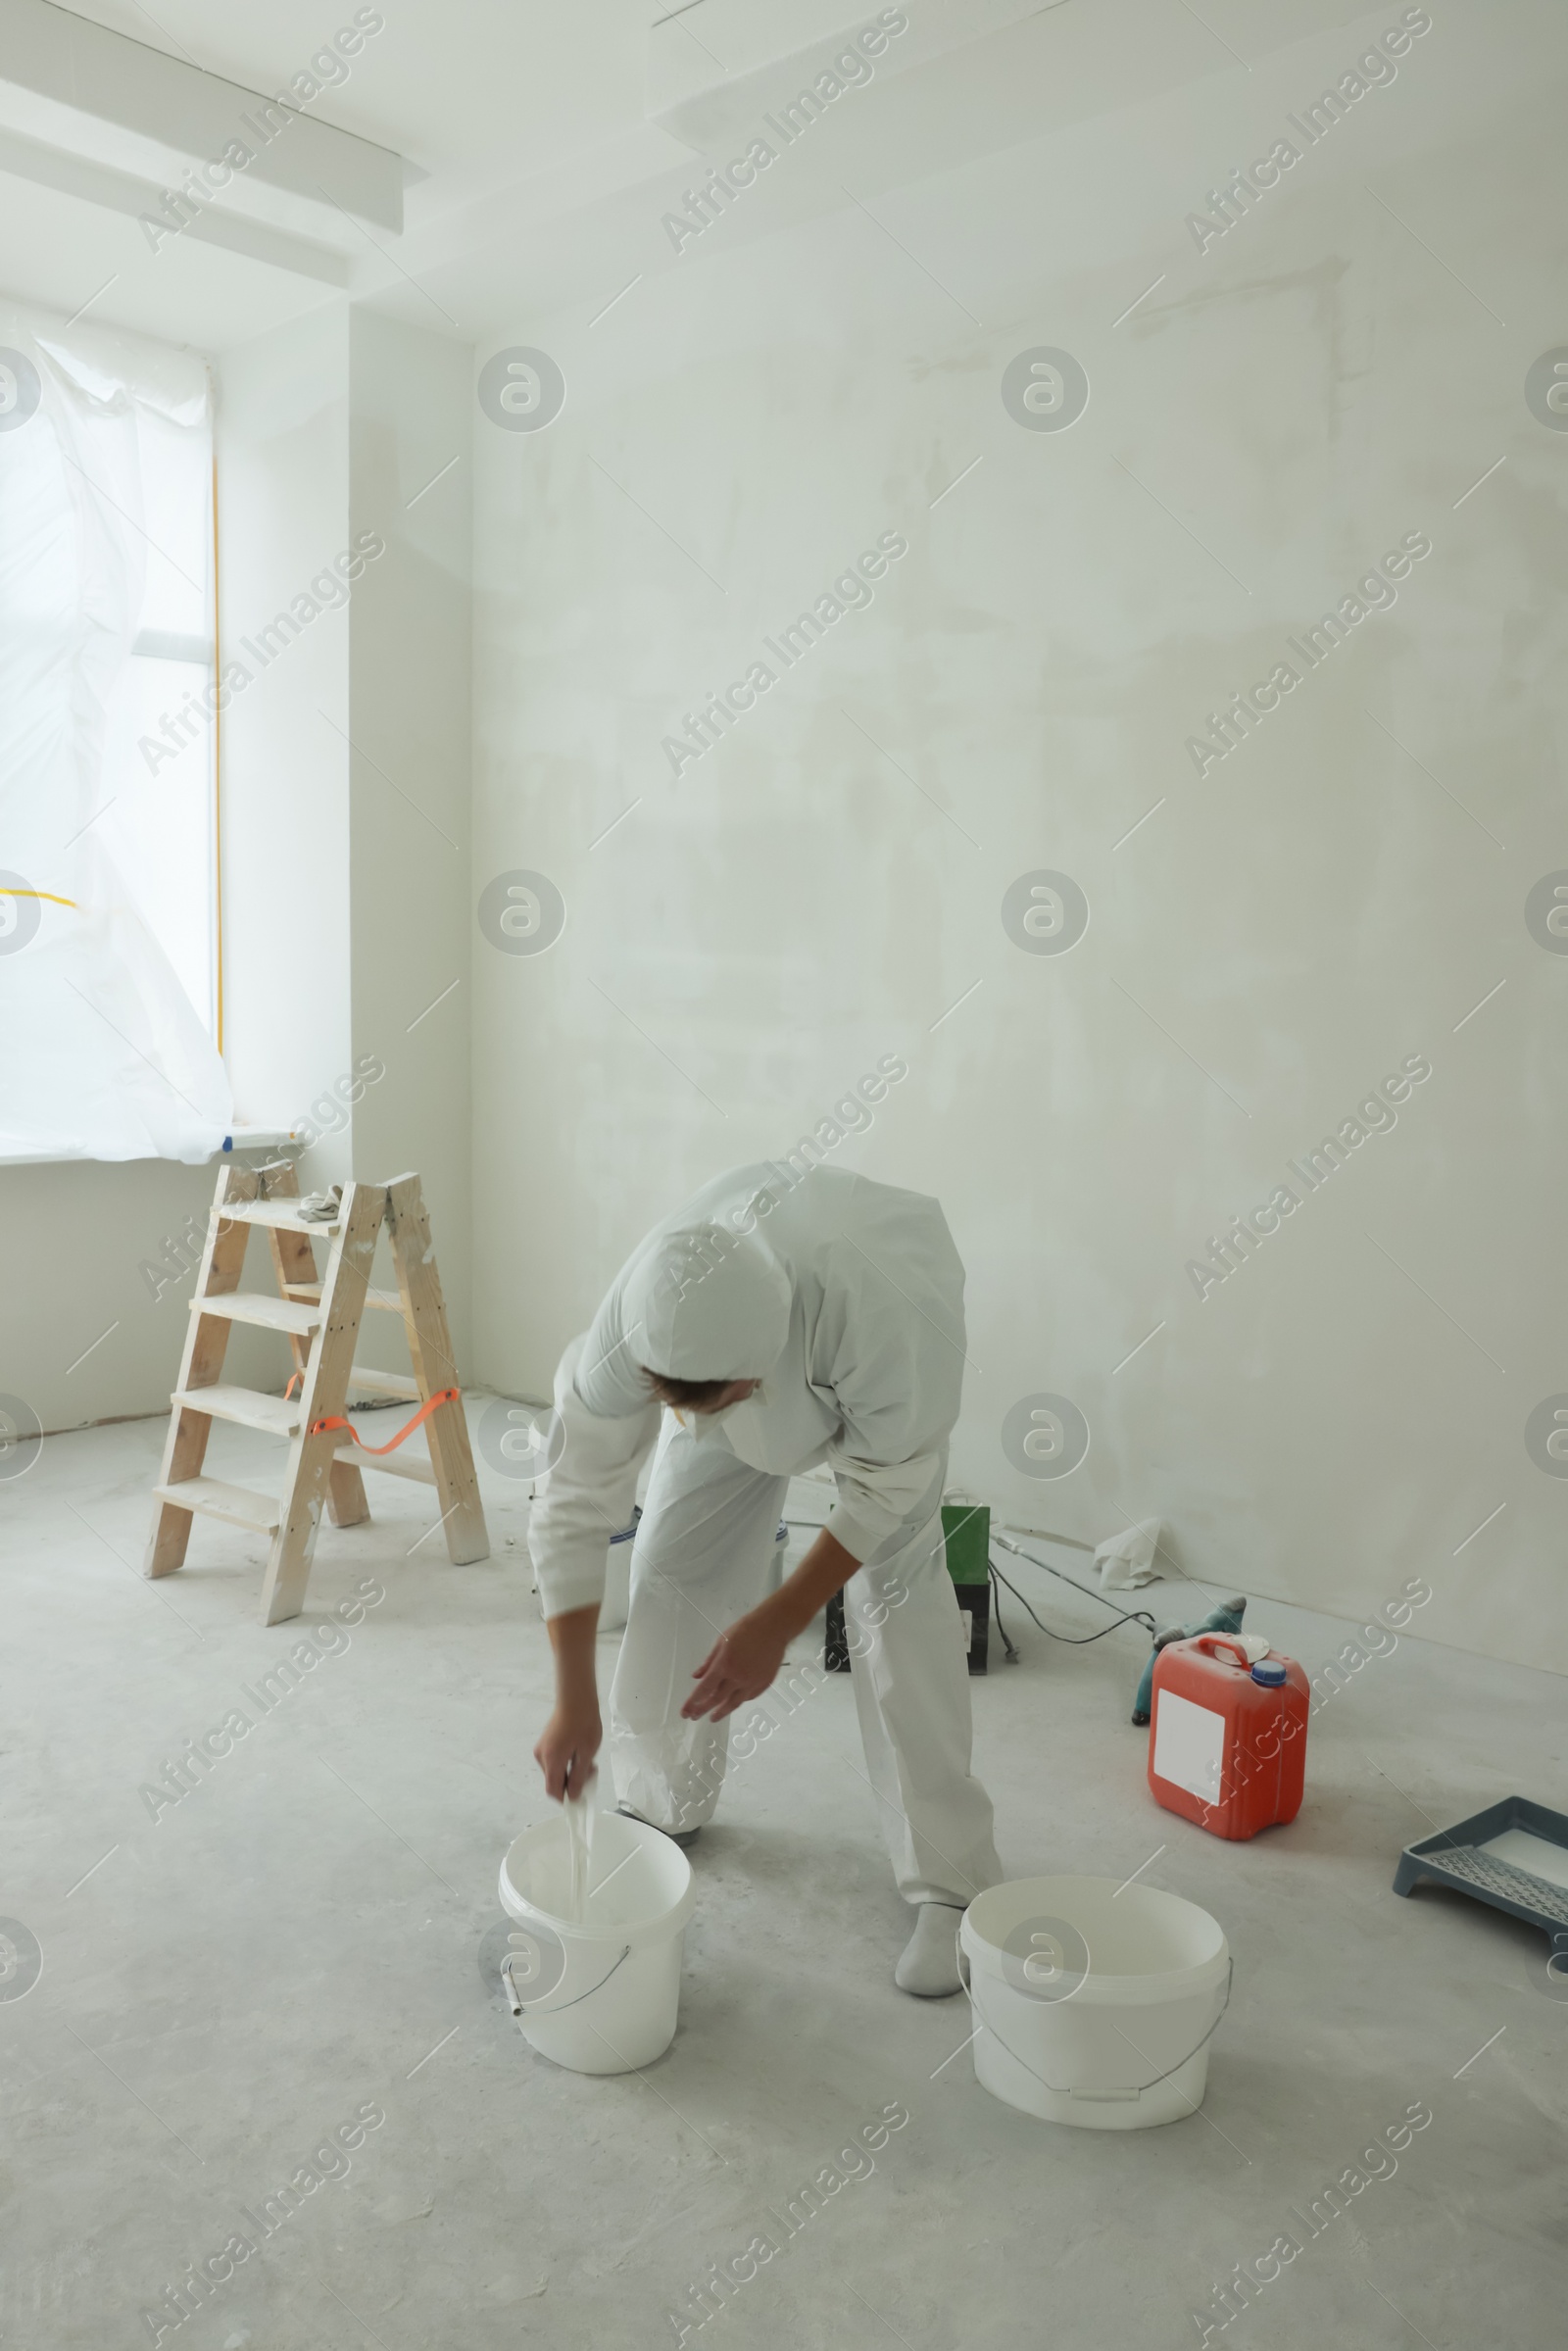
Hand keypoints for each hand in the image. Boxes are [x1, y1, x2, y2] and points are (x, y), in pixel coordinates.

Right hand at [534, 1698, 600, 1801]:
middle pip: (553, 1781)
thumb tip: (574, 1794)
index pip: (553, 1791)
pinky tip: (578, 1752)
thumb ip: (579, 1777)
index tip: (578, 1799)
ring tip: (586, 1760)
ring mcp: (542, 1748)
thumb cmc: (583, 1722)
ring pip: (554, 1770)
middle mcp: (542, 1755)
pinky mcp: (545, 1742)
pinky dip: (565, 1762)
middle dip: (570, 1782)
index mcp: (551, 1760)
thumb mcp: (586, 1753)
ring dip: (569, 1771)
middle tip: (589, 1774)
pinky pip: (553, 1760)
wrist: (576, 1699)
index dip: (565, 1799)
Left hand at [682, 1604, 789, 1720]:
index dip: (692, 1703)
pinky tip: (733, 1702)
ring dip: (722, 1712)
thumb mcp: (721, 1642)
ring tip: (713, 1717)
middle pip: (717, 1700)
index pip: (704, 1689)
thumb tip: (697, 1677)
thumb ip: (708, 1662)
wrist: (773, 1628)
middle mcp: (738, 1678)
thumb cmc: (745, 1630)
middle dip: (703, 1710)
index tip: (685, 1712)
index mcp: (724, 1665)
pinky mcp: (765, 1683)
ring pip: (734, 1703)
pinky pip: (749, 1697)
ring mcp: (753, 1682)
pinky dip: (739, 1701)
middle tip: (695, 1717)